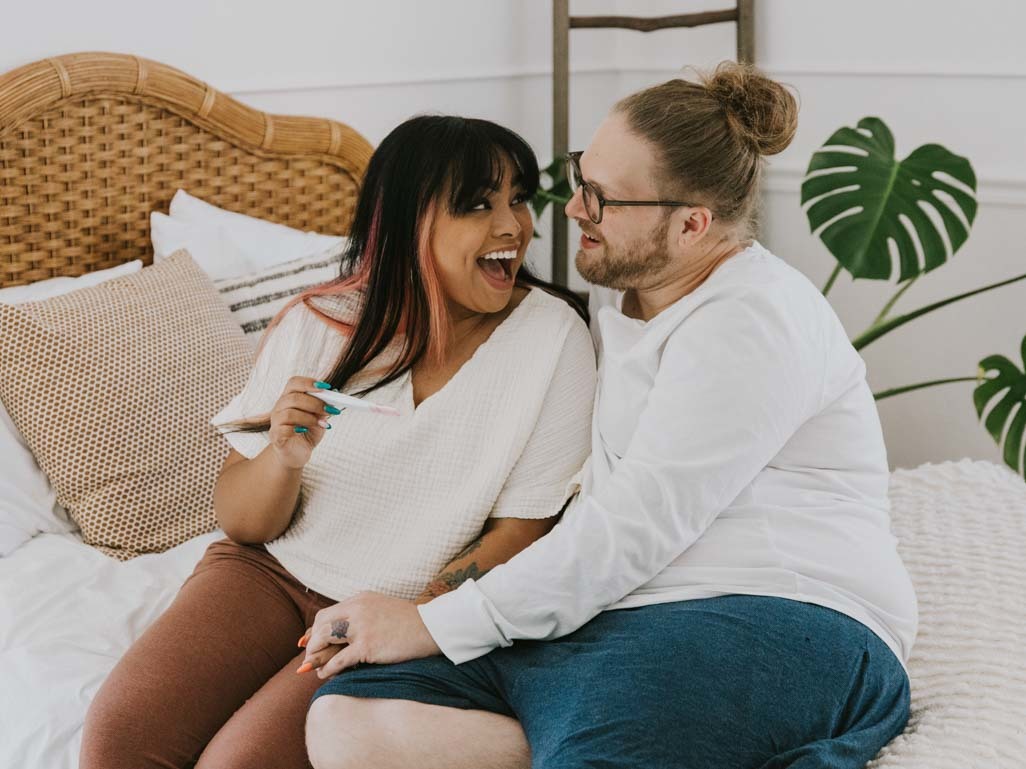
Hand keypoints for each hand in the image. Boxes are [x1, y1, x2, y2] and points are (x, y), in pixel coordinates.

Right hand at [269, 377, 340, 468]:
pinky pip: (283, 429)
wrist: (296, 453)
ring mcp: (275, 421)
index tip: (326, 387)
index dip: (309, 382)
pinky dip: (297, 428)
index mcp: (290, 397)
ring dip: (310, 418)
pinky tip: (305, 431)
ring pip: (290, 413)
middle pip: (294, 397)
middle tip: (330, 410)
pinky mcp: (275, 435)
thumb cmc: (307, 432)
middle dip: (315, 403)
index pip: (294, 382)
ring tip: (323, 424)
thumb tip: (334, 393)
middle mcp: (280, 406)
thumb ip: (324, 406)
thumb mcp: (319, 418)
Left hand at [298, 592, 441, 678]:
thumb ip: (363, 614)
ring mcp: (362, 627)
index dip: (314, 630)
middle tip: (310, 658)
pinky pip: (339, 659)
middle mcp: (357, 609)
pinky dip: (328, 669)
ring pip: (325, 638)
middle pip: (321, 624)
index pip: (327, 613)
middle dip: (312, 643)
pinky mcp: (368, 645)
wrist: (433, 627)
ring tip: (315, 667)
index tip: (308, 643)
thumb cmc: (410, 623)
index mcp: (360, 599)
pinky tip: (326, 675)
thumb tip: (344, 631)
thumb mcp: (382, 609)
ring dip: (316, 655)